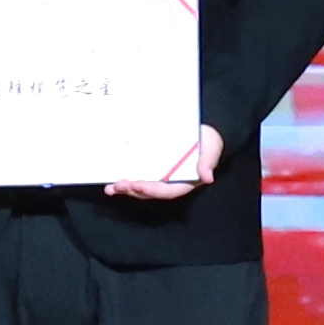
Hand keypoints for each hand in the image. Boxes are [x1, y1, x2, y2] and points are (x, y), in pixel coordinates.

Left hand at [107, 123, 226, 201]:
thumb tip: (207, 177)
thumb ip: (208, 162)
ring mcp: (161, 176)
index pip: (166, 190)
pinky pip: (140, 176)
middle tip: (118, 186)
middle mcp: (171, 182)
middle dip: (134, 190)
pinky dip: (128, 180)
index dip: (151, 189)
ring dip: (127, 189)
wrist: (204, 133)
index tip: (137, 186)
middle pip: (151, 191)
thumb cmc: (208, 142)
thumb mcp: (211, 148)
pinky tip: (114, 182)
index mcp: (184, 181)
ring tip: (111, 189)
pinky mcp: (154, 169)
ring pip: (143, 187)